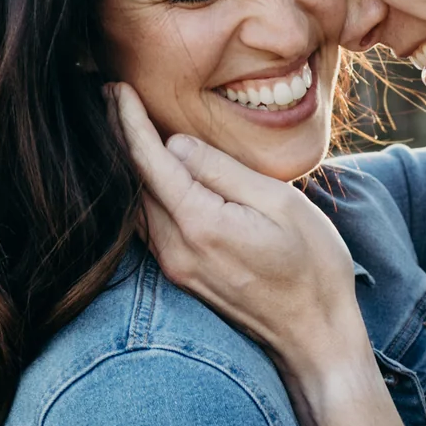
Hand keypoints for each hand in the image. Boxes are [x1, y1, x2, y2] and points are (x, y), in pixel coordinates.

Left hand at [109, 84, 366, 387]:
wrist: (316, 338)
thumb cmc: (312, 266)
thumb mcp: (279, 203)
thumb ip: (223, 170)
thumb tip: (175, 145)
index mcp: (201, 224)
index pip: (149, 162)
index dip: (127, 121)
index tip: (114, 87)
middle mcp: (177, 248)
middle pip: (132, 183)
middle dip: (119, 137)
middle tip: (108, 95)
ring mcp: (176, 267)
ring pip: (137, 206)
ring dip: (128, 166)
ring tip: (122, 126)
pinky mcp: (183, 277)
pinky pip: (151, 226)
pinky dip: (143, 193)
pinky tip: (148, 175)